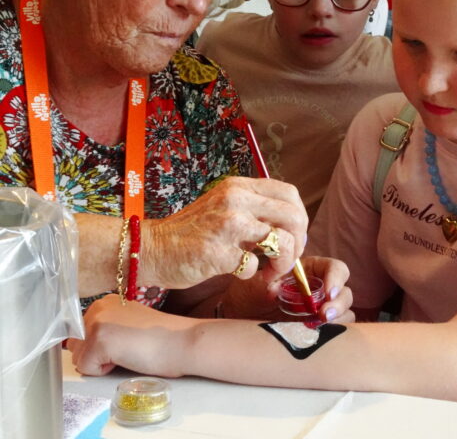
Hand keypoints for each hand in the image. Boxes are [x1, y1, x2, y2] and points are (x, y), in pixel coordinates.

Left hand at [68, 295, 193, 376]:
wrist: (182, 341)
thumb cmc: (161, 338)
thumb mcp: (128, 324)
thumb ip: (105, 328)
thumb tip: (76, 343)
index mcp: (105, 302)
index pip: (80, 332)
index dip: (98, 344)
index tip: (122, 341)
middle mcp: (97, 308)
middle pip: (76, 345)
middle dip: (96, 354)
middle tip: (126, 347)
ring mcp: (97, 323)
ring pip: (79, 357)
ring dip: (100, 363)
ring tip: (127, 352)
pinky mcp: (99, 340)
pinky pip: (87, 368)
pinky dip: (104, 371)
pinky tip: (126, 358)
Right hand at [141, 177, 308, 287]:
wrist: (150, 249)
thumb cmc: (191, 233)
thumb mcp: (224, 208)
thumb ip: (254, 210)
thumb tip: (292, 228)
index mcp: (239, 187)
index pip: (290, 194)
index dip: (300, 219)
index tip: (293, 237)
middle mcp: (236, 200)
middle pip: (294, 217)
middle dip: (298, 243)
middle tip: (286, 259)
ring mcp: (227, 226)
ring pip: (282, 242)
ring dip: (282, 263)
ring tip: (269, 272)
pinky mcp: (218, 253)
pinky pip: (255, 267)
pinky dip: (253, 275)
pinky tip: (241, 274)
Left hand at [220, 256, 354, 322]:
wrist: (238, 319)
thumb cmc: (247, 295)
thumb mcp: (254, 286)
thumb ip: (266, 284)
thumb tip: (276, 290)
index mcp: (310, 270)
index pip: (335, 268)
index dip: (336, 278)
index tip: (328, 292)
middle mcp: (320, 289)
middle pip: (344, 292)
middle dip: (339, 303)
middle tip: (324, 315)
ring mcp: (320, 311)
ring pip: (345, 313)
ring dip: (338, 320)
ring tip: (319, 327)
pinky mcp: (318, 330)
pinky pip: (336, 333)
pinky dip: (332, 335)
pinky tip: (316, 337)